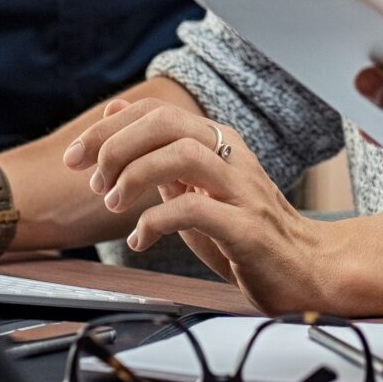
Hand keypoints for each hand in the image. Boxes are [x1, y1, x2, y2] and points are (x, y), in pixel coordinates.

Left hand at [61, 98, 334, 312]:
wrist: (306, 269)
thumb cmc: (246, 232)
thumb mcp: (195, 189)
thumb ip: (159, 158)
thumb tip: (116, 122)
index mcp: (218, 142)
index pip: (156, 112)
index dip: (108, 128)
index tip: (76, 156)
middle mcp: (231, 156)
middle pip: (167, 122)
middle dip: (115, 146)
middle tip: (93, 180)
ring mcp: (241, 190)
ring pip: (182, 154)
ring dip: (136, 176)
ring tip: (114, 203)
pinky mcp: (246, 228)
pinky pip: (195, 210)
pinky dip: (155, 222)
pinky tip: (141, 240)